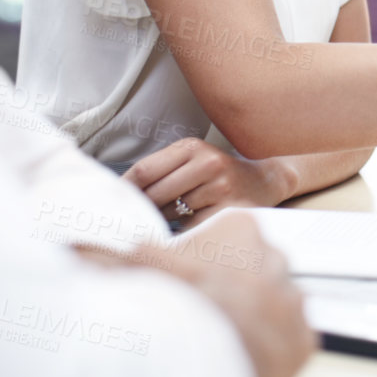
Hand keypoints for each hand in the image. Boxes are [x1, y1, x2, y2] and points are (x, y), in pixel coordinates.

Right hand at [77, 210, 313, 376]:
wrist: (205, 347)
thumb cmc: (173, 297)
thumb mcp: (138, 264)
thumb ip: (110, 252)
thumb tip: (78, 244)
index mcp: (242, 228)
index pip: (223, 241)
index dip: (198, 265)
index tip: (185, 285)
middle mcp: (277, 257)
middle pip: (248, 273)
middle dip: (226, 290)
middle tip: (199, 312)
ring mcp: (293, 298)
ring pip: (268, 305)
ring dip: (247, 319)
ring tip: (217, 336)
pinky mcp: (304, 337)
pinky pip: (285, 340)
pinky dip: (265, 349)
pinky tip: (240, 354)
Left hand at [125, 137, 290, 229]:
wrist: (265, 181)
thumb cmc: (219, 174)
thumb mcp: (194, 159)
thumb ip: (162, 171)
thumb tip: (121, 194)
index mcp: (192, 147)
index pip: (145, 170)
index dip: (124, 189)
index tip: (111, 202)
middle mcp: (207, 163)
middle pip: (155, 193)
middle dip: (142, 208)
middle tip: (131, 219)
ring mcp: (220, 187)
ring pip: (171, 212)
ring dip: (163, 220)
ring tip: (165, 220)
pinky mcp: (229, 210)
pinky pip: (191, 226)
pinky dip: (183, 230)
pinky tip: (187, 226)